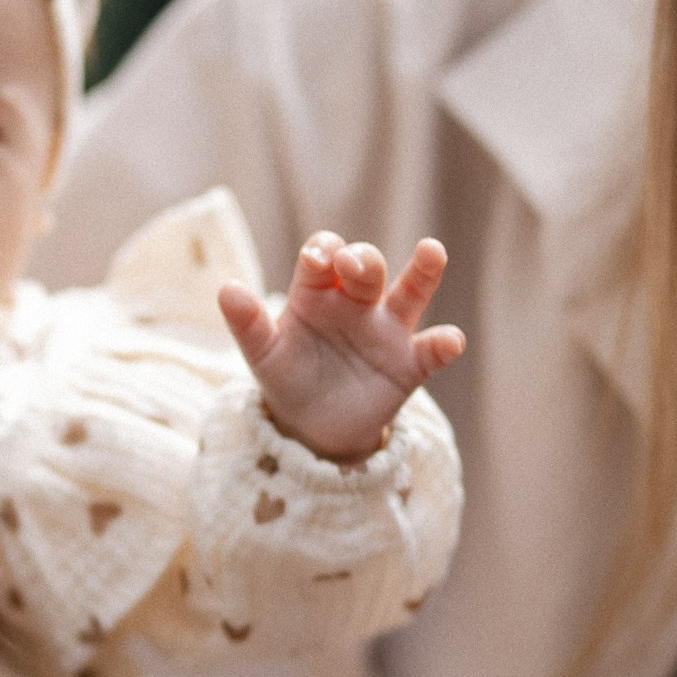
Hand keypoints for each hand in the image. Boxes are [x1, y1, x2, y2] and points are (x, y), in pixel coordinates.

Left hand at [218, 231, 463, 462]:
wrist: (312, 426)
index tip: (316, 260)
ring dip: (423, 272)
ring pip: (410, 293)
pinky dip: (443, 344)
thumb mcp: (263, 353)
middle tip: (353, 266)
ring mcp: (385, 331)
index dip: (323, 250)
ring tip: (431, 251)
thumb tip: (226, 289)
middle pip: (366, 267)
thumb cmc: (288, 375)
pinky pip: (430, 351)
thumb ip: (247, 324)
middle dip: (362, 260)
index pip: (323, 255)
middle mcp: (355, 303)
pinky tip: (450, 341)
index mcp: (317, 292)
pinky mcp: (408, 364)